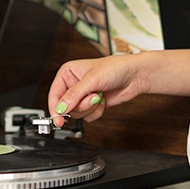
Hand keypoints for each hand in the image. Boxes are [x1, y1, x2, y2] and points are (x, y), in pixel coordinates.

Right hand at [48, 49, 189, 126]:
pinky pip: (87, 117)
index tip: (58, 120)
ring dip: (90, 108)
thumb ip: (74, 95)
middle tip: (92, 98)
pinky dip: (96, 112)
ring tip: (99, 96)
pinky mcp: (92, 104)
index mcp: (67, 73)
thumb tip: (60, 108)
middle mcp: (73, 85)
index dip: (55, 108)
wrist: (135, 75)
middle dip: (81, 105)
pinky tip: (103, 100)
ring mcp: (83, 96)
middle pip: (65, 107)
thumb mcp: (92, 80)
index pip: (54, 95)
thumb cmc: (115, 68)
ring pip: (77, 113)